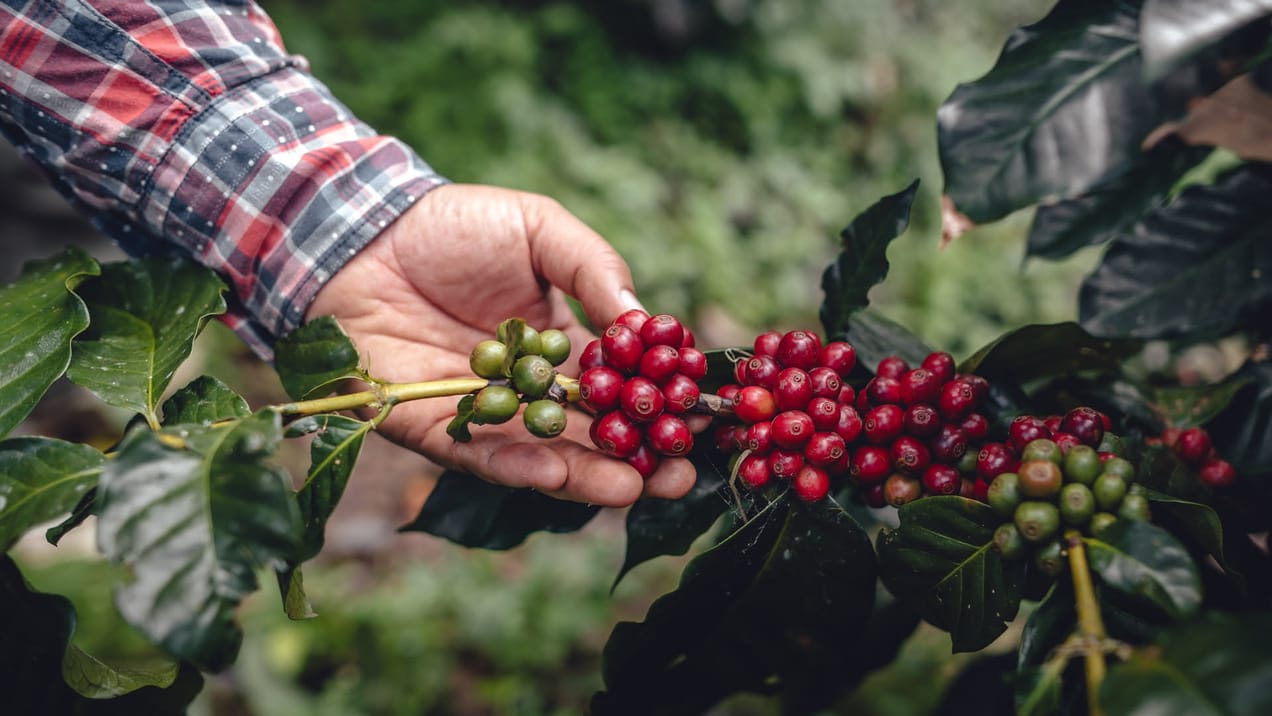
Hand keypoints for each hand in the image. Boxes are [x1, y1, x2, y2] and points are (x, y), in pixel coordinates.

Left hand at [305, 183, 697, 505]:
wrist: (362, 232)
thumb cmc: (455, 225)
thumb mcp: (540, 230)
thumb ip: (594, 269)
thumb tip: (645, 323)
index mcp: (561, 346)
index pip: (619, 386)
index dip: (658, 403)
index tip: (698, 418)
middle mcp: (530, 390)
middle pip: (591, 435)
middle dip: (636, 459)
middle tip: (678, 475)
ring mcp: (486, 414)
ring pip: (543, 457)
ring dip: (587, 477)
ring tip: (631, 488)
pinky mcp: (435, 430)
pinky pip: (480, 456)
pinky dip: (517, 467)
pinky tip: (555, 473)